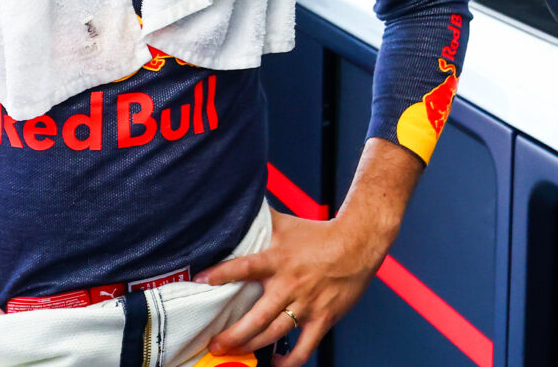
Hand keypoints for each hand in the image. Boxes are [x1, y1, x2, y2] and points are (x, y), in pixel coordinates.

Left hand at [200, 212, 388, 366]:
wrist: (357, 244)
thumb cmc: (319, 234)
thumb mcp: (285, 224)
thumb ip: (261, 221)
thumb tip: (239, 206)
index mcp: (278, 260)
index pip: (244, 267)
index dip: (221, 273)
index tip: (200, 280)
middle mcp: (289, 285)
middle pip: (256, 317)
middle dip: (232, 335)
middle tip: (214, 343)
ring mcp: (306, 305)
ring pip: (274, 334)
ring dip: (251, 346)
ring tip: (233, 353)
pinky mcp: (322, 319)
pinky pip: (304, 348)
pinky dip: (290, 361)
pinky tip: (276, 363)